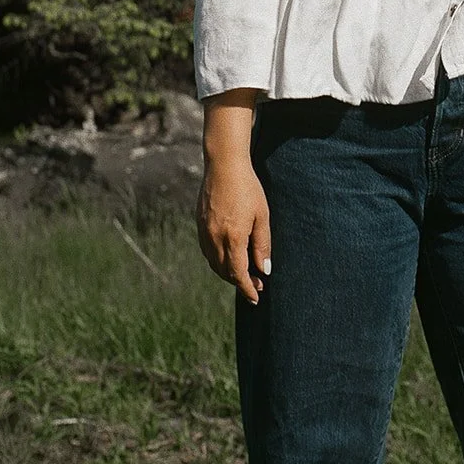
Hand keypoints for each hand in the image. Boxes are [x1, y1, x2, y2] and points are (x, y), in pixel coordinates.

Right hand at [197, 89, 269, 303]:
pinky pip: (207, 252)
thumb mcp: (262, 216)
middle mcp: (214, 239)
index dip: (247, 288)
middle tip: (256, 284)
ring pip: (214, 264)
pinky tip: (229, 257)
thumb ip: (262, 244)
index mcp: (232, 238)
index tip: (256, 298)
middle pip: (225, 272)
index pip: (238, 274)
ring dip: (228, 273)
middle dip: (239, 282)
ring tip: (244, 273)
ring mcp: (204, 233)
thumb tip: (263, 270)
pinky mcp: (199, 225)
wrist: (224, 166)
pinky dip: (218, 261)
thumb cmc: (248, 188)